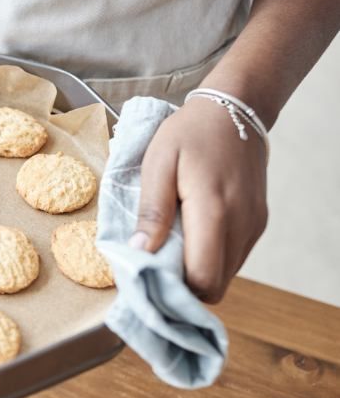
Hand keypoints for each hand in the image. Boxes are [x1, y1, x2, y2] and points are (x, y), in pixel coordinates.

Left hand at [130, 97, 268, 302]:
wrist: (233, 110)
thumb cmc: (189, 134)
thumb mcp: (158, 164)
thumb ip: (152, 211)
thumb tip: (140, 253)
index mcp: (214, 211)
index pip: (202, 279)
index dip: (174, 288)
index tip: (147, 275)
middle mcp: (242, 225)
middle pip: (214, 286)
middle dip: (183, 284)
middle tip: (154, 263)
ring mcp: (254, 225)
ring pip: (225, 274)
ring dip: (196, 270)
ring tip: (170, 245)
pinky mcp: (258, 223)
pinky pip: (233, 257)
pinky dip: (211, 257)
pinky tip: (190, 235)